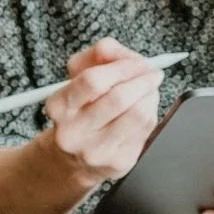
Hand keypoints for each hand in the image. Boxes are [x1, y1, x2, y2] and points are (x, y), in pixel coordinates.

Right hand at [35, 37, 161, 189]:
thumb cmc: (80, 110)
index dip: (123, 67)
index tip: (140, 62)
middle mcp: (74, 132)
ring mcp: (97, 151)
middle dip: (143, 81)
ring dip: (150, 96)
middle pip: (119, 98)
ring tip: (149, 89)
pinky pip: (146, 130)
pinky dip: (151, 113)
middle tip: (153, 73)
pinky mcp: (118, 163)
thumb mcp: (77, 77)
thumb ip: (97, 55)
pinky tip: (145, 108)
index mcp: (59, 107)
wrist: (72, 158)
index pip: (93, 81)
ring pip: (137, 115)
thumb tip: (119, 51)